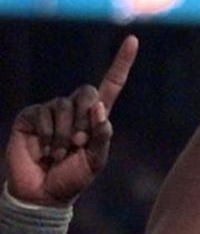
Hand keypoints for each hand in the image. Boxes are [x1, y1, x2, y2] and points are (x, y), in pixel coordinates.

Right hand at [5, 36, 137, 206]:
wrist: (43, 193)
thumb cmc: (73, 179)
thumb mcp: (96, 161)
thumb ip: (102, 136)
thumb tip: (99, 108)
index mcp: (96, 118)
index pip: (111, 85)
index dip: (121, 63)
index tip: (133, 40)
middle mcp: (74, 109)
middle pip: (88, 94)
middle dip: (86, 120)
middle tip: (78, 145)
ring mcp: (51, 110)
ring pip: (65, 107)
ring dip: (64, 135)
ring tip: (59, 154)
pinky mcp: (31, 115)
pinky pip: (44, 114)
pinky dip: (47, 136)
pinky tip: (43, 151)